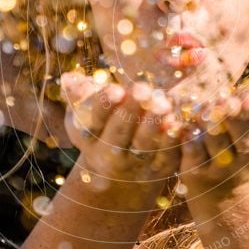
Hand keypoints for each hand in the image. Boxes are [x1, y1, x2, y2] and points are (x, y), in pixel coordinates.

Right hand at [60, 72, 181, 185]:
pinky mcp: (161, 169)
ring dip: (153, 125)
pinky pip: (168, 156)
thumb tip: (68, 78)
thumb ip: (79, 94)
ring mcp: (136, 164)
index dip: (104, 105)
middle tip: (143, 90)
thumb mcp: (84, 112)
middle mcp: (110, 154)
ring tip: (163, 105)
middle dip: (131, 111)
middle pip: (119, 134)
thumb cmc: (102, 127)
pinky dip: (173, 141)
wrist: (119, 171)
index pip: (93, 121)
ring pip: (144, 146)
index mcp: (89, 136)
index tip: (116, 89)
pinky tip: (179, 123)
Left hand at [176, 83, 248, 194]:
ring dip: (211, 125)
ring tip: (206, 111)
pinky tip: (190, 128)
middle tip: (224, 102)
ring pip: (219, 146)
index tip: (248, 98)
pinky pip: (195, 154)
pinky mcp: (201, 172)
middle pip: (247, 139)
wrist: (227, 173)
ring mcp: (227, 168)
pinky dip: (191, 139)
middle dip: (233, 118)